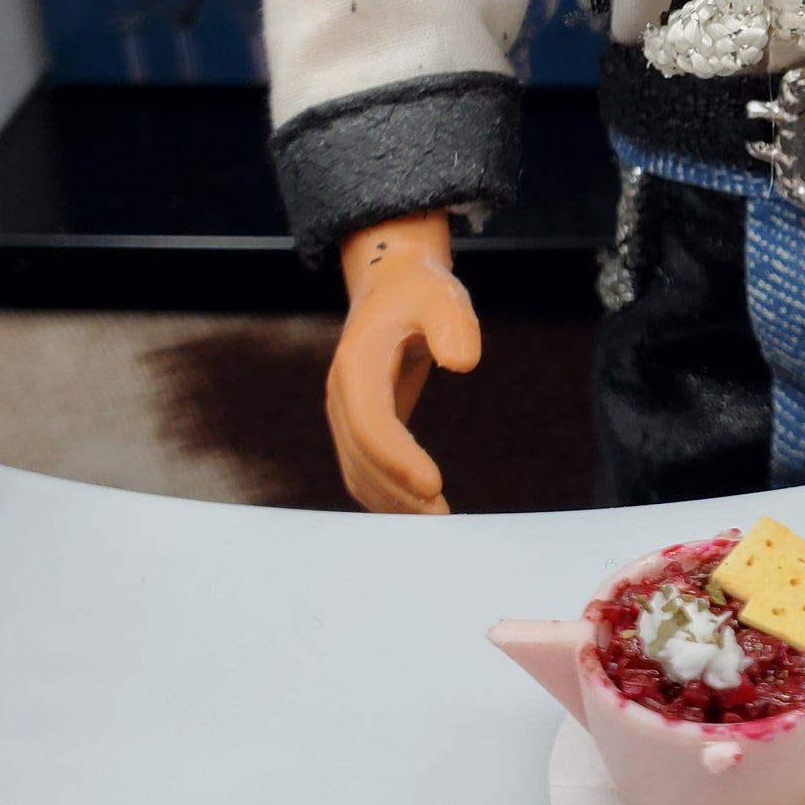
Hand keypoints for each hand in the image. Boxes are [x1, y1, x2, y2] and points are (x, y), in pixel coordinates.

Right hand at [326, 211, 480, 512]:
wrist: (392, 286)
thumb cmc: (420, 292)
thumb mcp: (442, 296)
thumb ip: (454, 324)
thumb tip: (462, 363)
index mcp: (358, 365)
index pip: (373, 426)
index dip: (399, 460)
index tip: (435, 486)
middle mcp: (342, 394)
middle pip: (362, 458)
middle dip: (399, 492)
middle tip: (444, 517)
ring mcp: (345, 412)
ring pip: (358, 472)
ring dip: (392, 501)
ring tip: (437, 518)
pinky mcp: (357, 424)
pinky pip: (362, 470)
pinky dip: (385, 494)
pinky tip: (417, 508)